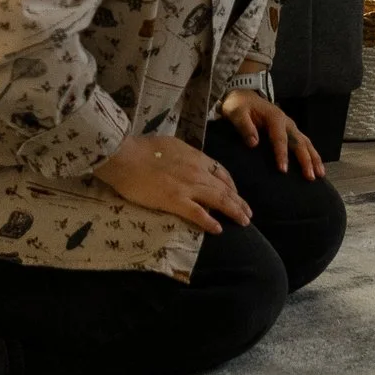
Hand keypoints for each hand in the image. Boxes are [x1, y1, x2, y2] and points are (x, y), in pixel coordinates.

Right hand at [92, 133, 251, 232]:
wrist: (125, 155)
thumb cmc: (142, 148)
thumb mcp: (172, 145)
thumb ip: (184, 155)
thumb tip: (188, 161)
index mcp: (196, 157)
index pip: (221, 172)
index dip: (232, 185)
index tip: (236, 194)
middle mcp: (197, 172)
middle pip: (225, 188)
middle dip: (239, 202)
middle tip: (248, 214)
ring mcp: (188, 187)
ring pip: (218, 200)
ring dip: (233, 211)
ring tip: (243, 222)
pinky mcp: (175, 200)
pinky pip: (198, 213)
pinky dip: (209, 222)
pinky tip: (218, 229)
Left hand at [220, 89, 323, 179]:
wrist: (245, 96)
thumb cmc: (240, 106)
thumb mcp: (236, 113)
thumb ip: (244, 127)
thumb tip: (254, 143)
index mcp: (274, 118)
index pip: (280, 138)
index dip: (282, 154)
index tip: (283, 170)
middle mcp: (287, 122)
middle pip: (299, 142)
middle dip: (306, 160)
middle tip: (309, 177)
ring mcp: (291, 126)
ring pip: (306, 143)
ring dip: (314, 158)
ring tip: (320, 174)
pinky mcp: (291, 131)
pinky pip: (304, 143)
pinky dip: (312, 155)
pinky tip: (316, 167)